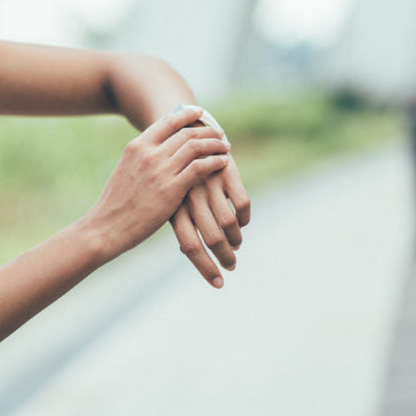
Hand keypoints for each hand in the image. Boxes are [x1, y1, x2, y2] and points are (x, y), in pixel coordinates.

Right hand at [87, 107, 231, 257]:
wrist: (106, 227)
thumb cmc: (116, 203)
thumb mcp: (126, 170)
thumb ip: (142, 158)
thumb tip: (158, 150)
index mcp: (136, 146)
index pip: (167, 121)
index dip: (188, 115)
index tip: (200, 113)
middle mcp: (148, 154)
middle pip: (186, 132)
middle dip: (207, 130)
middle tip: (219, 133)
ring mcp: (160, 171)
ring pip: (196, 147)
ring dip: (215, 144)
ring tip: (225, 146)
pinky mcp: (171, 190)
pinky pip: (200, 168)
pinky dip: (215, 162)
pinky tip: (223, 163)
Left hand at [169, 145, 249, 287]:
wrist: (181, 131)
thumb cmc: (174, 173)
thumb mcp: (170, 196)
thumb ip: (178, 220)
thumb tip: (189, 252)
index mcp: (174, 205)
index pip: (190, 244)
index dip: (205, 266)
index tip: (218, 284)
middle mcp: (191, 195)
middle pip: (212, 236)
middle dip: (225, 258)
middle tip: (231, 266)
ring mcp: (209, 182)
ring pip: (229, 222)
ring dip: (236, 239)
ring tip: (236, 245)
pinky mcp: (226, 171)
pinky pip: (243, 203)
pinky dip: (245, 218)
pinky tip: (243, 222)